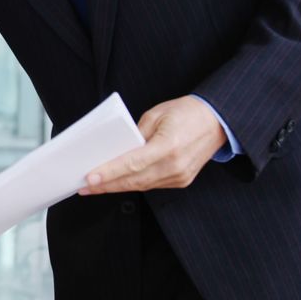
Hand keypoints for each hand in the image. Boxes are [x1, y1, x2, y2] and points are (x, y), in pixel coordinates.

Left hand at [79, 95, 226, 194]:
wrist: (217, 121)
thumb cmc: (186, 112)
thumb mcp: (156, 115)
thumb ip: (136, 135)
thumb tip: (117, 150)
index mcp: (169, 146)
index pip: (132, 164)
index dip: (109, 173)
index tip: (89, 179)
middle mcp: (175, 166)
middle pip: (134, 180)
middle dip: (106, 185)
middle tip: (83, 186)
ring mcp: (180, 176)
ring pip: (141, 186)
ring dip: (117, 187)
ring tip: (96, 187)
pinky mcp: (182, 181)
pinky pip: (152, 185)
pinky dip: (134, 183)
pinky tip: (118, 182)